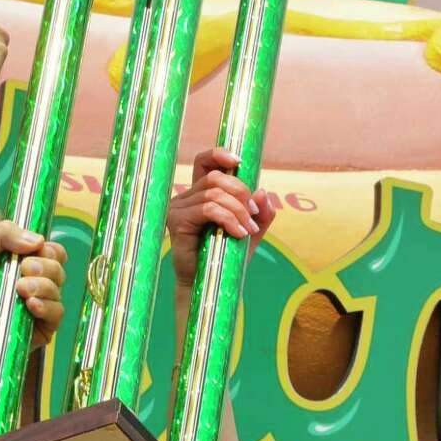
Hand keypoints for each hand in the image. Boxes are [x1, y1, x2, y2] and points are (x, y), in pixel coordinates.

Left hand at [0, 221, 67, 350]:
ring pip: (58, 288)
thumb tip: (38, 239)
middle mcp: (38, 283)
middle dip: (42, 266)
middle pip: (58, 267)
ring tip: (20, 290)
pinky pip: (58, 311)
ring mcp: (43, 305)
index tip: (34, 251)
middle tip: (24, 270)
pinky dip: (46, 306)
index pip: (53, 251)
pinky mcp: (46, 326)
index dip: (48, 249)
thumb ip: (4, 233)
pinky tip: (30, 306)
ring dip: (41, 285)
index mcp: (26, 264)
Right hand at [167, 145, 275, 287]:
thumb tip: (263, 192)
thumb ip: (260, 215)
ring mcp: (178, 208)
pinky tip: (238, 234)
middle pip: (216, 178)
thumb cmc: (225, 259)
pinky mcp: (177, 221)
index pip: (204, 162)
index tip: (240, 161)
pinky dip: (229, 219)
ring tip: (248, 230)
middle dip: (241, 192)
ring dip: (238, 211)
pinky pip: (209, 210)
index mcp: (200, 195)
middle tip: (253, 214)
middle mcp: (185, 197)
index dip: (219, 154)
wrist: (208, 286)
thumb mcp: (250, 233)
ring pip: (215, 194)